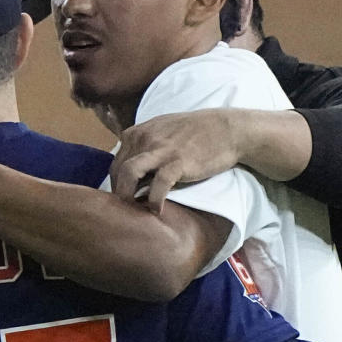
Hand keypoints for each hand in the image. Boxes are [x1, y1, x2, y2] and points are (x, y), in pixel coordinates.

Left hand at [110, 109, 243, 211]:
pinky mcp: (177, 162)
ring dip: (127, 196)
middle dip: (119, 193)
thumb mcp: (162, 132)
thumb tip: (131, 172)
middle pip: (117, 170)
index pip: (115, 163)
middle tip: (129, 210)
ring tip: (135, 211)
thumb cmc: (196, 133)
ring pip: (128, 174)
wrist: (227, 130)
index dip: (116, 184)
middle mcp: (144, 138)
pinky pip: (157, 185)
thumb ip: (144, 147)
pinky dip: (154, 201)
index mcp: (138, 132)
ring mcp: (160, 150)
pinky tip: (157, 211)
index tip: (125, 199)